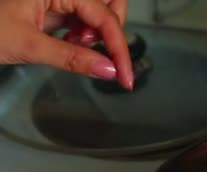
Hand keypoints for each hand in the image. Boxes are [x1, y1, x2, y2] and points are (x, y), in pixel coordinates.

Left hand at [0, 0, 132, 89]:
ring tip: (76, 46)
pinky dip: (81, 33)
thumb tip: (108, 70)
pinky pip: (80, 16)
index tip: (124, 76)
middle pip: (110, 4)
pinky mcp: (51, 5)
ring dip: (96, 32)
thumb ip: (72, 58)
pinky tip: (67, 42)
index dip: (119, 49)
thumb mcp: (28, 45)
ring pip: (98, 10)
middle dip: (110, 30)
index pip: (105, 18)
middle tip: (96, 53)